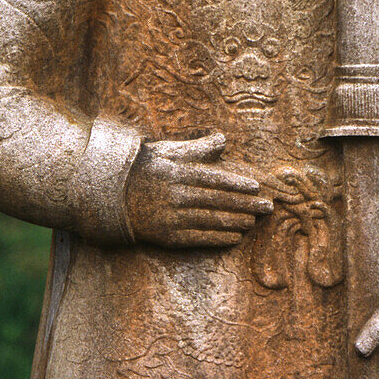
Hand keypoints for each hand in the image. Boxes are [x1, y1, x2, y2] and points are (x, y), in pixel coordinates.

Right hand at [126, 131, 272, 247]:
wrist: (111, 197)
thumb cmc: (145, 169)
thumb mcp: (168, 152)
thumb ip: (197, 148)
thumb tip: (223, 140)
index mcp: (178, 173)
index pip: (215, 179)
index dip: (238, 184)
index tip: (257, 188)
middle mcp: (177, 196)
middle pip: (218, 201)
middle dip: (246, 204)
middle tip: (267, 207)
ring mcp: (172, 218)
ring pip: (211, 220)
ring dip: (236, 221)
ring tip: (255, 220)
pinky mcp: (167, 236)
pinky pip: (198, 238)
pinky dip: (219, 238)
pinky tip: (235, 236)